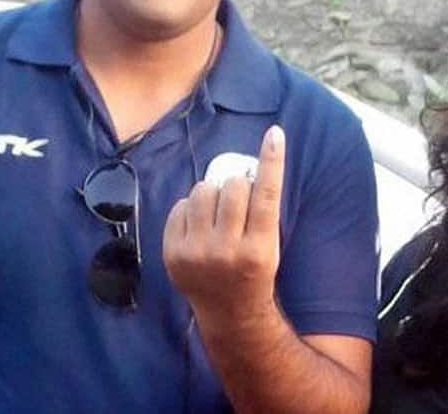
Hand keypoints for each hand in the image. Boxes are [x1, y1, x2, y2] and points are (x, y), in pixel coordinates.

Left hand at [163, 126, 284, 320]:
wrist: (230, 313)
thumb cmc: (255, 271)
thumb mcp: (270, 246)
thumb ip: (260, 211)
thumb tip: (248, 166)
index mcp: (259, 249)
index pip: (266, 194)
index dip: (271, 160)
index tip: (274, 134)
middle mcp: (227, 252)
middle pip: (232, 187)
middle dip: (237, 185)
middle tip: (239, 200)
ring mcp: (196, 254)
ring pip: (203, 191)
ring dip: (212, 192)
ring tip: (217, 212)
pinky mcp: (173, 254)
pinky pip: (180, 206)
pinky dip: (191, 208)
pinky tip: (199, 225)